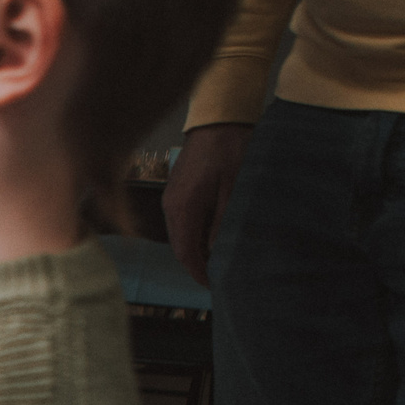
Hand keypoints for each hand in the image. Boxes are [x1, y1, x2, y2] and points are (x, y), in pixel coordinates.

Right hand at [162, 123, 250, 286]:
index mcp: (184, 209)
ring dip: (194, 250)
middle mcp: (171, 207)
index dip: (199, 273)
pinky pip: (180, 221)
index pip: (186, 253)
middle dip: (196, 265)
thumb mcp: (234, 190)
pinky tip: (208, 236)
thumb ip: (223, 224)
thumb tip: (215, 254)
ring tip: (215, 259)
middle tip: (216, 277)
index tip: (214, 285)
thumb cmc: (230, 150)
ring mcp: (170, 198)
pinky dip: (191, 234)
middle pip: (179, 247)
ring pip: (179, 235)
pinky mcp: (175, 191)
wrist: (217, 120)